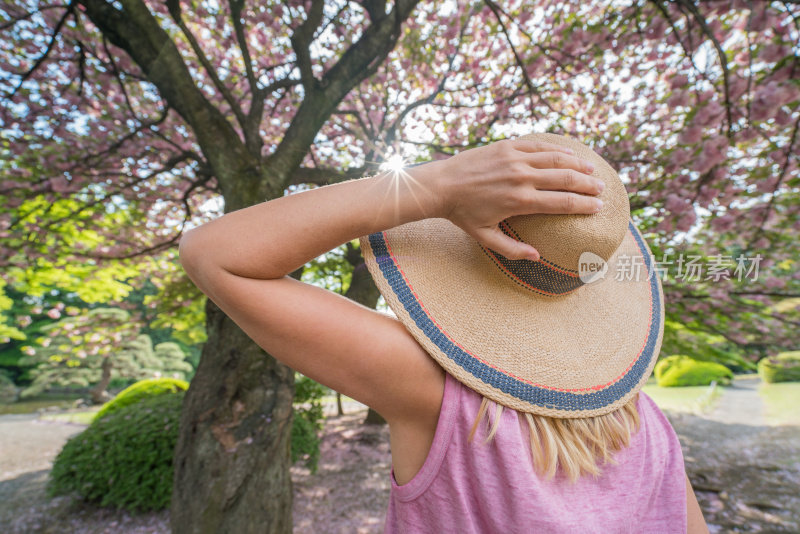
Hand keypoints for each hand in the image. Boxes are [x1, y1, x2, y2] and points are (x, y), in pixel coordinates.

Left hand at [426, 139, 603, 260]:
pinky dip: (557, 149)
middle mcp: (521, 177)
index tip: (598, 207)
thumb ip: (512, 249)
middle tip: (601, 189)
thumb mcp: (485, 238)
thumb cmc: (462, 215)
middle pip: (566, 179)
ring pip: (556, 159)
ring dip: (578, 164)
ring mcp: (515, 159)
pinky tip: (569, 153)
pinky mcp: (507, 145)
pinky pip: (538, 145)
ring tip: (592, 170)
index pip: (562, 203)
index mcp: (520, 201)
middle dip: (588, 185)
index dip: (583, 205)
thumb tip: (537, 256)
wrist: (441, 185)